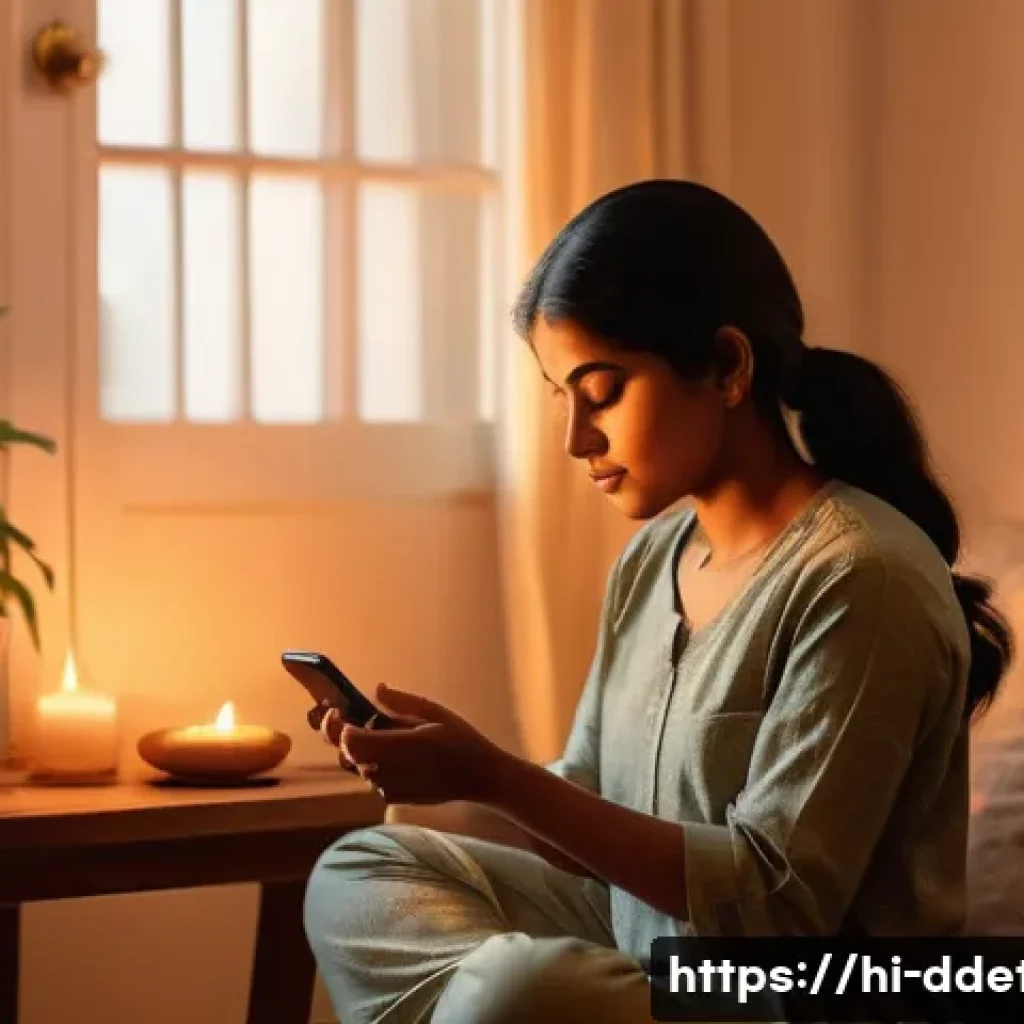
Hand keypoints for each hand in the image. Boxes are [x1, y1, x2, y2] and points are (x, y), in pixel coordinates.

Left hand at [338, 683, 509, 805]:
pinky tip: (396, 754)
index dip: (337, 725)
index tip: (338, 710)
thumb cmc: (460, 739)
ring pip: (360, 767)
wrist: (479, 776)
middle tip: (351, 719)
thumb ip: (402, 702)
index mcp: (396, 746)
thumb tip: (378, 689)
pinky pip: (374, 778)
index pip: (348, 740)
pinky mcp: (394, 797)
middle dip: (346, 737)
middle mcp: (387, 771)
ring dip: (363, 751)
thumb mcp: (434, 712)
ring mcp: (389, 787)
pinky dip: (377, 765)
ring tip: (381, 735)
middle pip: (348, 755)